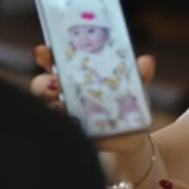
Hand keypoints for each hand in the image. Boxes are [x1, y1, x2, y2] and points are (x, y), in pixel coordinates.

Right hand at [30, 45, 155, 153]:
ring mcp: (65, 115)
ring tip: (62, 106)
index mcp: (76, 75)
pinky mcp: (71, 135)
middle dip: (44, 83)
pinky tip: (73, 125)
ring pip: (46, 108)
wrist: (131, 137)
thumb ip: (139, 74)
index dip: (45, 55)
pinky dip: (64, 127)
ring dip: (50, 107)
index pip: (54, 60)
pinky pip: (60, 131)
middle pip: (42, 85)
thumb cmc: (127, 104)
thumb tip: (146, 62)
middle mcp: (64, 94)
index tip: (43, 51)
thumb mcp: (135, 86)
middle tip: (56, 83)